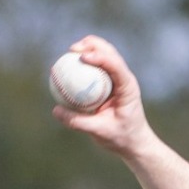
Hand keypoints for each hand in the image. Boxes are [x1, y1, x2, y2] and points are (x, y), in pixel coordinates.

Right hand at [53, 36, 154, 157]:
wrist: (133, 143)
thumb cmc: (121, 138)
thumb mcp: (99, 132)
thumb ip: (78, 122)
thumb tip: (56, 110)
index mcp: (127, 87)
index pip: (115, 65)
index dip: (99, 56)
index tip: (81, 57)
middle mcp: (123, 79)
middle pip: (109, 52)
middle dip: (91, 45)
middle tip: (72, 49)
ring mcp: (117, 80)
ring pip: (103, 55)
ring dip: (87, 49)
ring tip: (69, 53)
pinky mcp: (109, 84)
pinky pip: (95, 69)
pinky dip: (83, 65)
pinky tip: (68, 67)